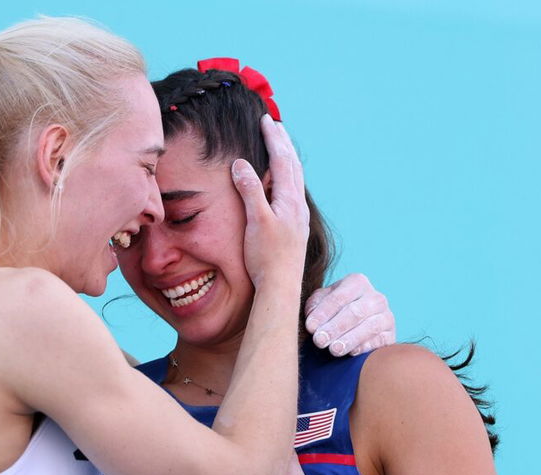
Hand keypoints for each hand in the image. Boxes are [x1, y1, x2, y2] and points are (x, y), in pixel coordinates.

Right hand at [235, 115, 309, 285]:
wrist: (281, 287)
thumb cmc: (266, 257)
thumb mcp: (256, 221)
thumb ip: (250, 191)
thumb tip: (241, 163)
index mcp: (289, 200)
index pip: (282, 160)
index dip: (274, 139)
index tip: (266, 120)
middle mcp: (298, 205)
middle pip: (293, 165)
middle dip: (283, 143)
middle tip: (274, 125)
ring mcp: (299, 216)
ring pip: (296, 178)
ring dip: (287, 158)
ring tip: (280, 146)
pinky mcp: (296, 227)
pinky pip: (293, 191)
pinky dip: (287, 177)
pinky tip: (283, 184)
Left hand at [304, 273, 394, 355]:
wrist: (354, 324)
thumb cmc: (333, 310)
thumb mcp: (321, 302)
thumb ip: (314, 306)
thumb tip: (313, 322)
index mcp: (357, 282)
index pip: (340, 297)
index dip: (324, 312)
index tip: (310, 327)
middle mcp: (376, 297)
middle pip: (356, 311)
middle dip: (335, 327)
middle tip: (319, 340)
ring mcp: (386, 316)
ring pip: (370, 326)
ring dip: (350, 339)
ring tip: (333, 350)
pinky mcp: (391, 335)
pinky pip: (381, 341)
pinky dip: (366, 347)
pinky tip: (351, 353)